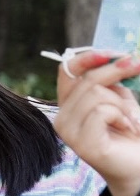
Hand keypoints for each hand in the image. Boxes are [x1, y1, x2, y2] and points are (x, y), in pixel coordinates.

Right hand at [56, 50, 139, 195]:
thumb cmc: (132, 132)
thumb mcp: (121, 99)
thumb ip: (113, 82)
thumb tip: (121, 57)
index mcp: (69, 103)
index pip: (66, 70)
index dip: (87, 57)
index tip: (112, 52)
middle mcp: (63, 117)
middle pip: (86, 79)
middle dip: (117, 71)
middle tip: (138, 66)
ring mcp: (69, 132)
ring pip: (95, 95)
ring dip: (123, 103)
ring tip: (131, 119)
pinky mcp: (82, 144)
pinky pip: (102, 112)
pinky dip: (122, 116)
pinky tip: (127, 129)